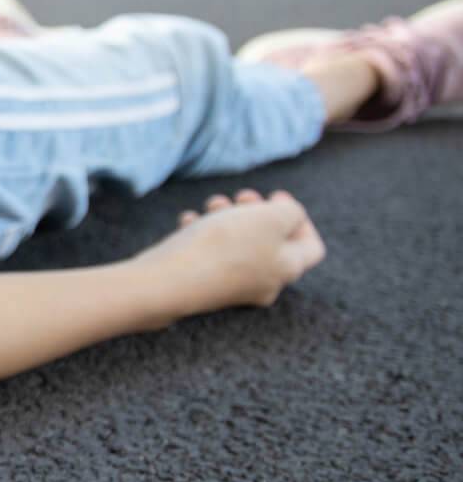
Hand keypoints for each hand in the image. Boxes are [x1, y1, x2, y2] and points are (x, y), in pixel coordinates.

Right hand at [134, 188, 326, 312]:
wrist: (169, 279)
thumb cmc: (224, 246)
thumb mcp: (270, 219)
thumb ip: (291, 213)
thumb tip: (290, 216)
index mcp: (287, 269)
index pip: (312, 246)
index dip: (301, 218)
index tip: (275, 198)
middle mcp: (264, 282)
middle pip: (272, 241)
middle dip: (257, 212)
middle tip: (242, 196)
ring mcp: (232, 285)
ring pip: (239, 243)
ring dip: (228, 217)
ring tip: (212, 204)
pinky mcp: (203, 283)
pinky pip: (210, 253)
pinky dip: (202, 232)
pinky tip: (189, 222)